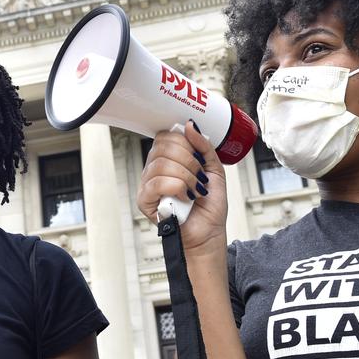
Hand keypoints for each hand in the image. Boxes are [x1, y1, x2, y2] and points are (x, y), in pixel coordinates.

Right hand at [136, 120, 227, 254]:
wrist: (209, 232)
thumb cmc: (209, 205)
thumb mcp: (214, 169)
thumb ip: (204, 146)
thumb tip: (190, 126)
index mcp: (167, 159)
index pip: (166, 136)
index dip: (185, 143)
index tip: (199, 159)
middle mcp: (154, 168)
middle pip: (163, 146)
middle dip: (189, 160)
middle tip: (200, 177)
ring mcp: (148, 184)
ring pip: (162, 164)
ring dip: (187, 177)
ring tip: (196, 190)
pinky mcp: (145, 201)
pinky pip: (156, 183)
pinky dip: (177, 188)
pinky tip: (185, 197)